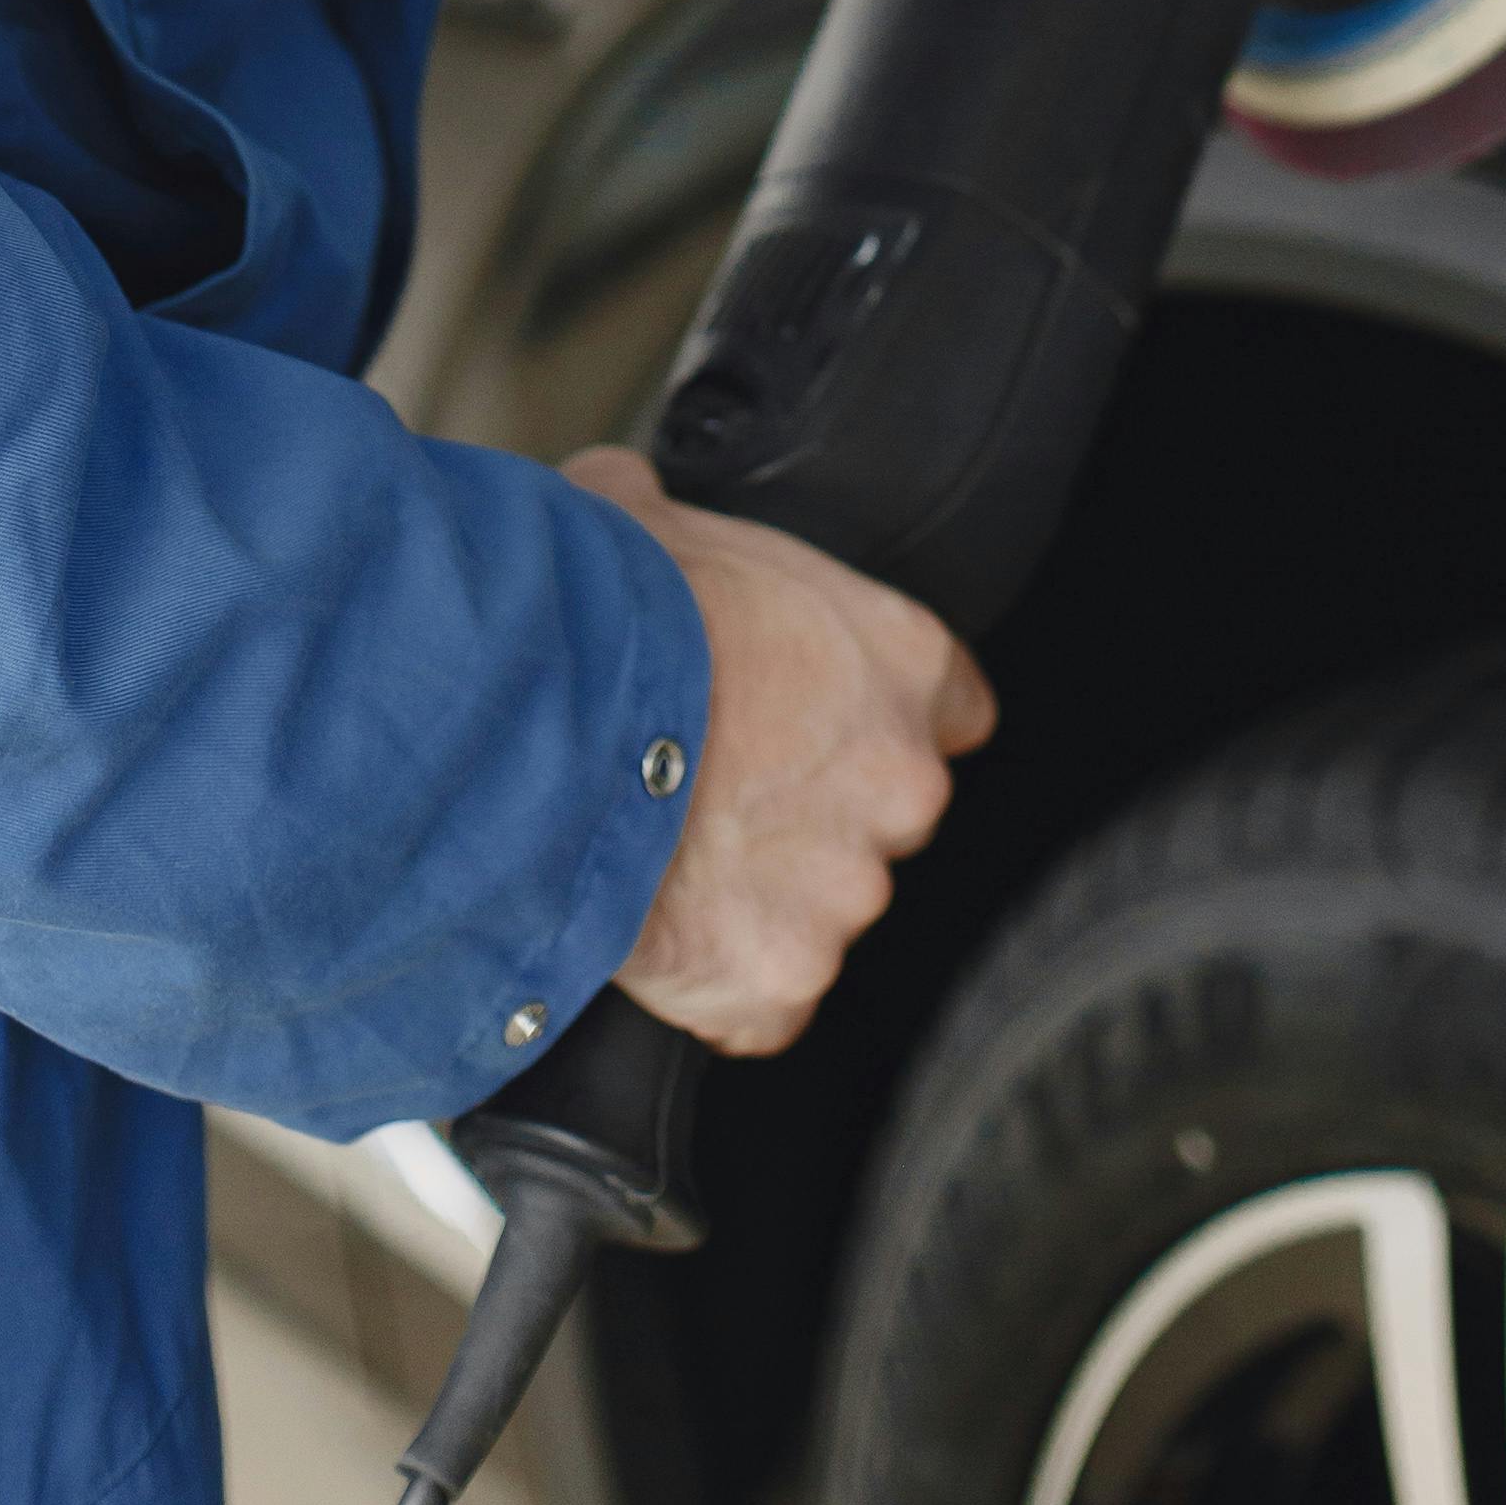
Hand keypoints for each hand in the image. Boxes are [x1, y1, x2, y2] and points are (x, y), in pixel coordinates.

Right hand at [570, 448, 995, 1056]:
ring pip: (816, 911)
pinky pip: (760, 1004)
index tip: (824, 725)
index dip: (878, 716)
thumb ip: (676, 520)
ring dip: (755, 899)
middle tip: (710, 789)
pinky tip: (655, 932)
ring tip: (663, 856)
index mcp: (902, 661)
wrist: (552, 728)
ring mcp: (845, 893)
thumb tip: (626, 500)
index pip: (954, 706)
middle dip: (808, 815)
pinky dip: (714, 985)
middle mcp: (901, 783)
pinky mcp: (781, 981)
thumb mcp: (646, 515)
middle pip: (880, 817)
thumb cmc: (610, 609)